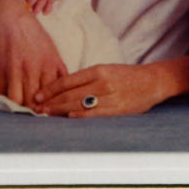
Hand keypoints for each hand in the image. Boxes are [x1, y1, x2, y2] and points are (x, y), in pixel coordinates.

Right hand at [0, 0, 67, 110]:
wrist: (11, 18)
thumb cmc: (35, 35)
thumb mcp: (52, 50)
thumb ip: (59, 70)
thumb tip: (67, 88)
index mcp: (50, 64)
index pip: (54, 94)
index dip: (52, 108)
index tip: (51, 115)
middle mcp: (34, 68)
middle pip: (35, 101)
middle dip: (35, 112)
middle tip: (35, 118)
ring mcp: (16, 69)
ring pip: (17, 99)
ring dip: (18, 108)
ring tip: (21, 112)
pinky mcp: (2, 68)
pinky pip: (2, 91)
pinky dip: (3, 100)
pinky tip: (6, 103)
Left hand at [19, 0, 75, 14]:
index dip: (22, 2)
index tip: (22, 6)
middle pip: (31, 1)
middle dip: (28, 7)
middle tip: (26, 12)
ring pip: (40, 4)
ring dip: (36, 10)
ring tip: (34, 14)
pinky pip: (49, 6)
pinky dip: (47, 10)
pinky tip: (44, 13)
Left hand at [36, 63, 165, 117]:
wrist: (152, 82)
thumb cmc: (127, 76)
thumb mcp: (106, 70)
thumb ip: (87, 78)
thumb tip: (63, 88)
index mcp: (98, 70)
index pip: (68, 80)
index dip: (51, 89)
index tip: (38, 96)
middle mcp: (102, 82)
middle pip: (70, 94)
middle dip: (51, 103)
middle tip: (36, 109)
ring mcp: (110, 96)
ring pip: (79, 104)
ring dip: (60, 111)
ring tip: (46, 115)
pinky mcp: (117, 109)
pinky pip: (94, 113)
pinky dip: (80, 116)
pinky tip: (68, 118)